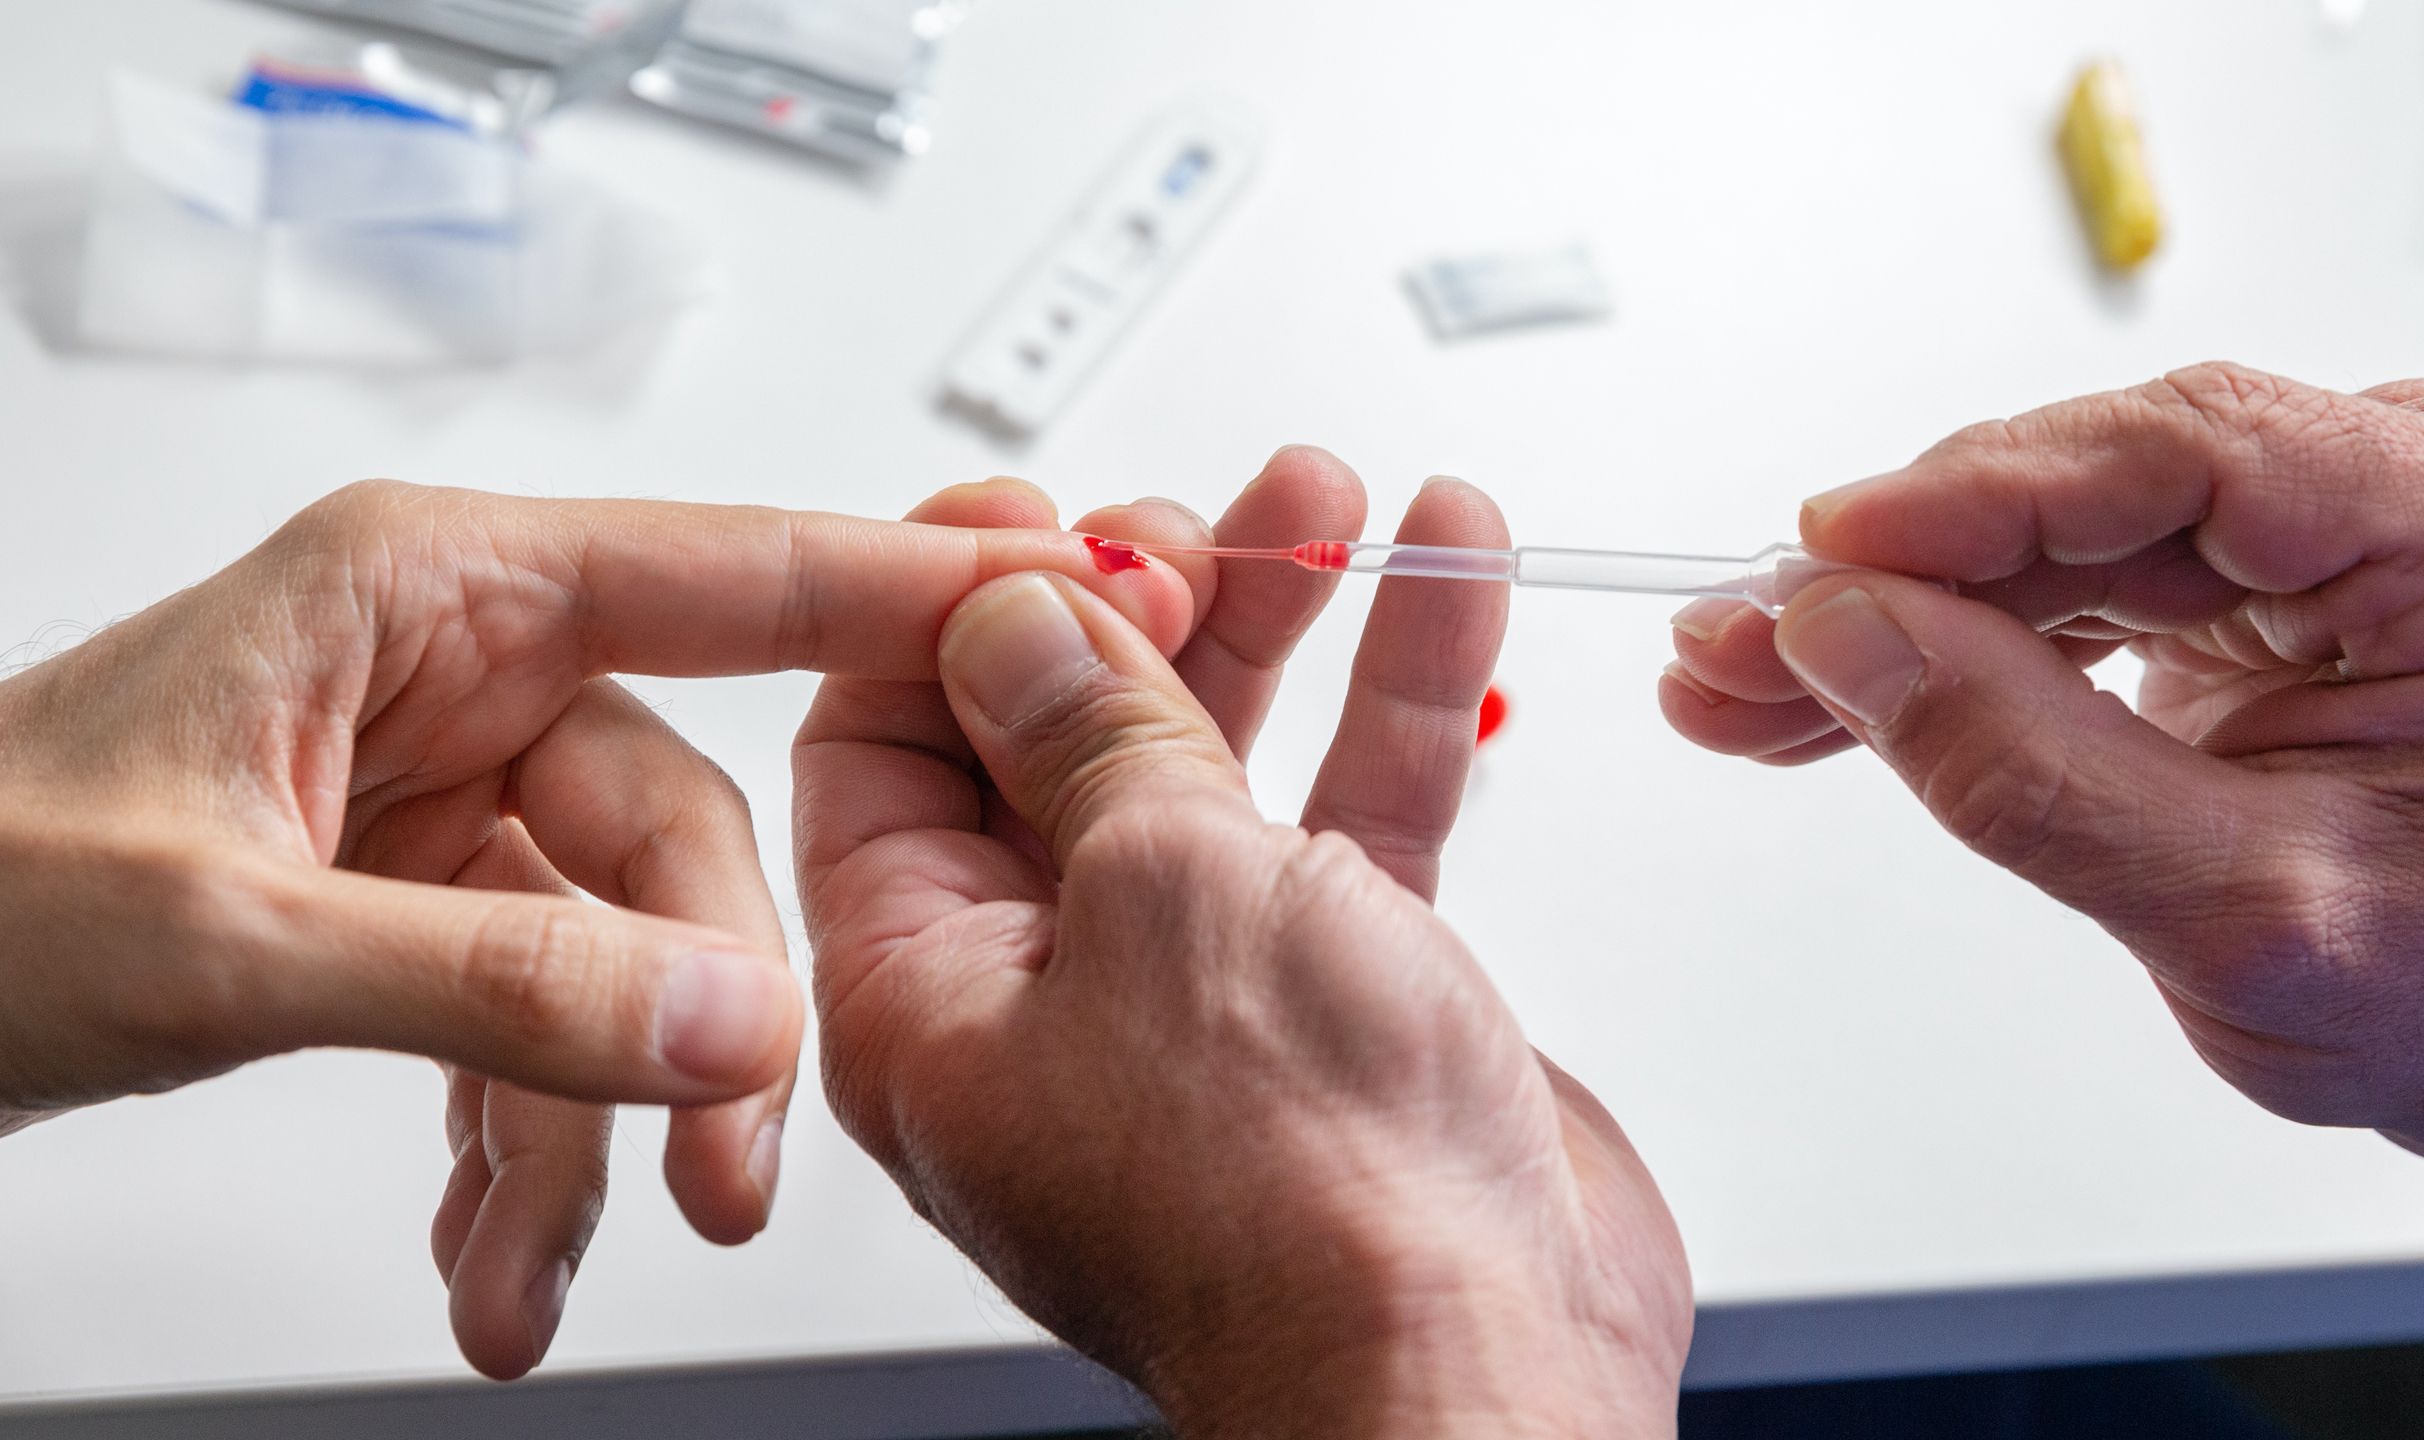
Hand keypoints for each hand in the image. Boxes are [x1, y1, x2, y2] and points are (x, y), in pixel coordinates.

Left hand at [0, 480, 1194, 1375]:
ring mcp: (438, 795)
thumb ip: (501, 977)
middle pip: (684, 831)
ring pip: (621, 952)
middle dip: (704, 1019)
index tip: (1061, 611)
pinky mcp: (412, 901)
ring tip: (551, 1267)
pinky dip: (521, 1148)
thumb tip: (729, 1023)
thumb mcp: (226, 932)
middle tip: (728, 1170)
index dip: (904, 595)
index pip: (730, 574)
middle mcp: (455, 679)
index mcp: (424, 595)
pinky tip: (494, 1255)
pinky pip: (535, 1018)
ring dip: (591, 1129)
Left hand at [796, 450, 1691, 1437]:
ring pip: (1216, 760)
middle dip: (1137, 599)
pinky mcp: (1332, 1000)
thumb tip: (1020, 616)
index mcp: (927, 985)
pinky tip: (1443, 581)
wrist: (1481, 1359)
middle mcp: (1047, 991)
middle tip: (1197, 521)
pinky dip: (1394, 700)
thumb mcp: (1163, 889)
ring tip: (1331, 504)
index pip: (882, 745)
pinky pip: (1343, 815)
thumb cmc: (1300, 1201)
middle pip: (1058, 733)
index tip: (1039, 510)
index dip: (950, 606)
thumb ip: (1093, 729)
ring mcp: (1198, 996)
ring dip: (1279, 622)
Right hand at [1663, 364, 2423, 1201]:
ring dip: (1902, 609)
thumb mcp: (2245, 918)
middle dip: (1902, 569)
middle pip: (2114, 482)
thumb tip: (1845, 638)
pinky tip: (1835, 677)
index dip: (1993, 490)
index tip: (1830, 545)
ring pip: (2077, 532)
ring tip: (1744, 680)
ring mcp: (2365, 521)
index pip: (2211, 451)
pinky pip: (2093, 575)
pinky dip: (1963, 635)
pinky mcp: (2291, 567)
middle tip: (1736, 637)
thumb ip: (2032, 773)